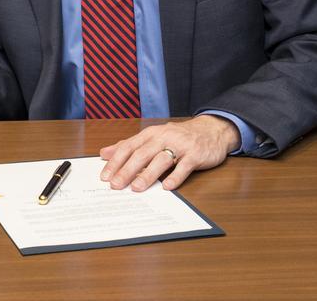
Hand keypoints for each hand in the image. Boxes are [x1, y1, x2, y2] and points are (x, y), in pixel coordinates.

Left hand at [98, 115, 239, 190]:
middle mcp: (164, 137)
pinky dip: (175, 177)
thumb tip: (105, 153)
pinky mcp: (195, 155)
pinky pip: (184, 167)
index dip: (116, 161)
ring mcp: (180, 146)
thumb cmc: (178, 136)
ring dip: (148, 174)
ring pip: (161, 160)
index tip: (105, 176)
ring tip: (136, 187)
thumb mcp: (153, 137)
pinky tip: (167, 187)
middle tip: (116, 185)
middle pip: (142, 154)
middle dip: (127, 170)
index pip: (129, 147)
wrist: (211, 130)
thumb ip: (129, 145)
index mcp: (151, 133)